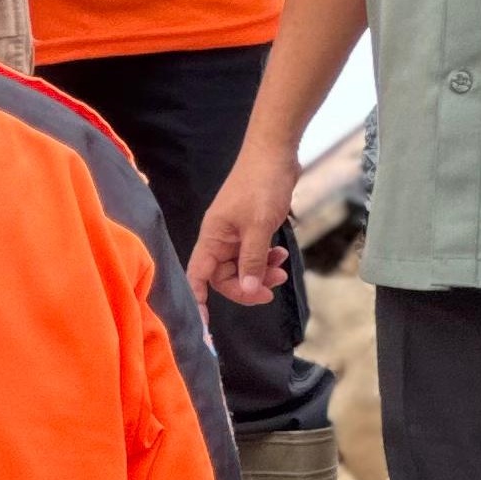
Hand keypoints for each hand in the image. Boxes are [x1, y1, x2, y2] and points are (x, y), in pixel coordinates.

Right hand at [188, 137, 298, 307]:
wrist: (275, 152)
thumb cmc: (262, 185)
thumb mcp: (259, 226)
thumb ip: (252, 259)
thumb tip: (247, 289)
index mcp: (212, 238)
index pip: (198, 277)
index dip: (198, 302)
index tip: (205, 327)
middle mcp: (219, 238)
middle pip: (225, 276)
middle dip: (247, 286)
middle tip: (271, 289)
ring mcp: (235, 232)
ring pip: (243, 266)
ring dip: (261, 273)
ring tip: (282, 270)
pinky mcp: (250, 227)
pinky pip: (254, 253)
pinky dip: (266, 259)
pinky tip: (281, 255)